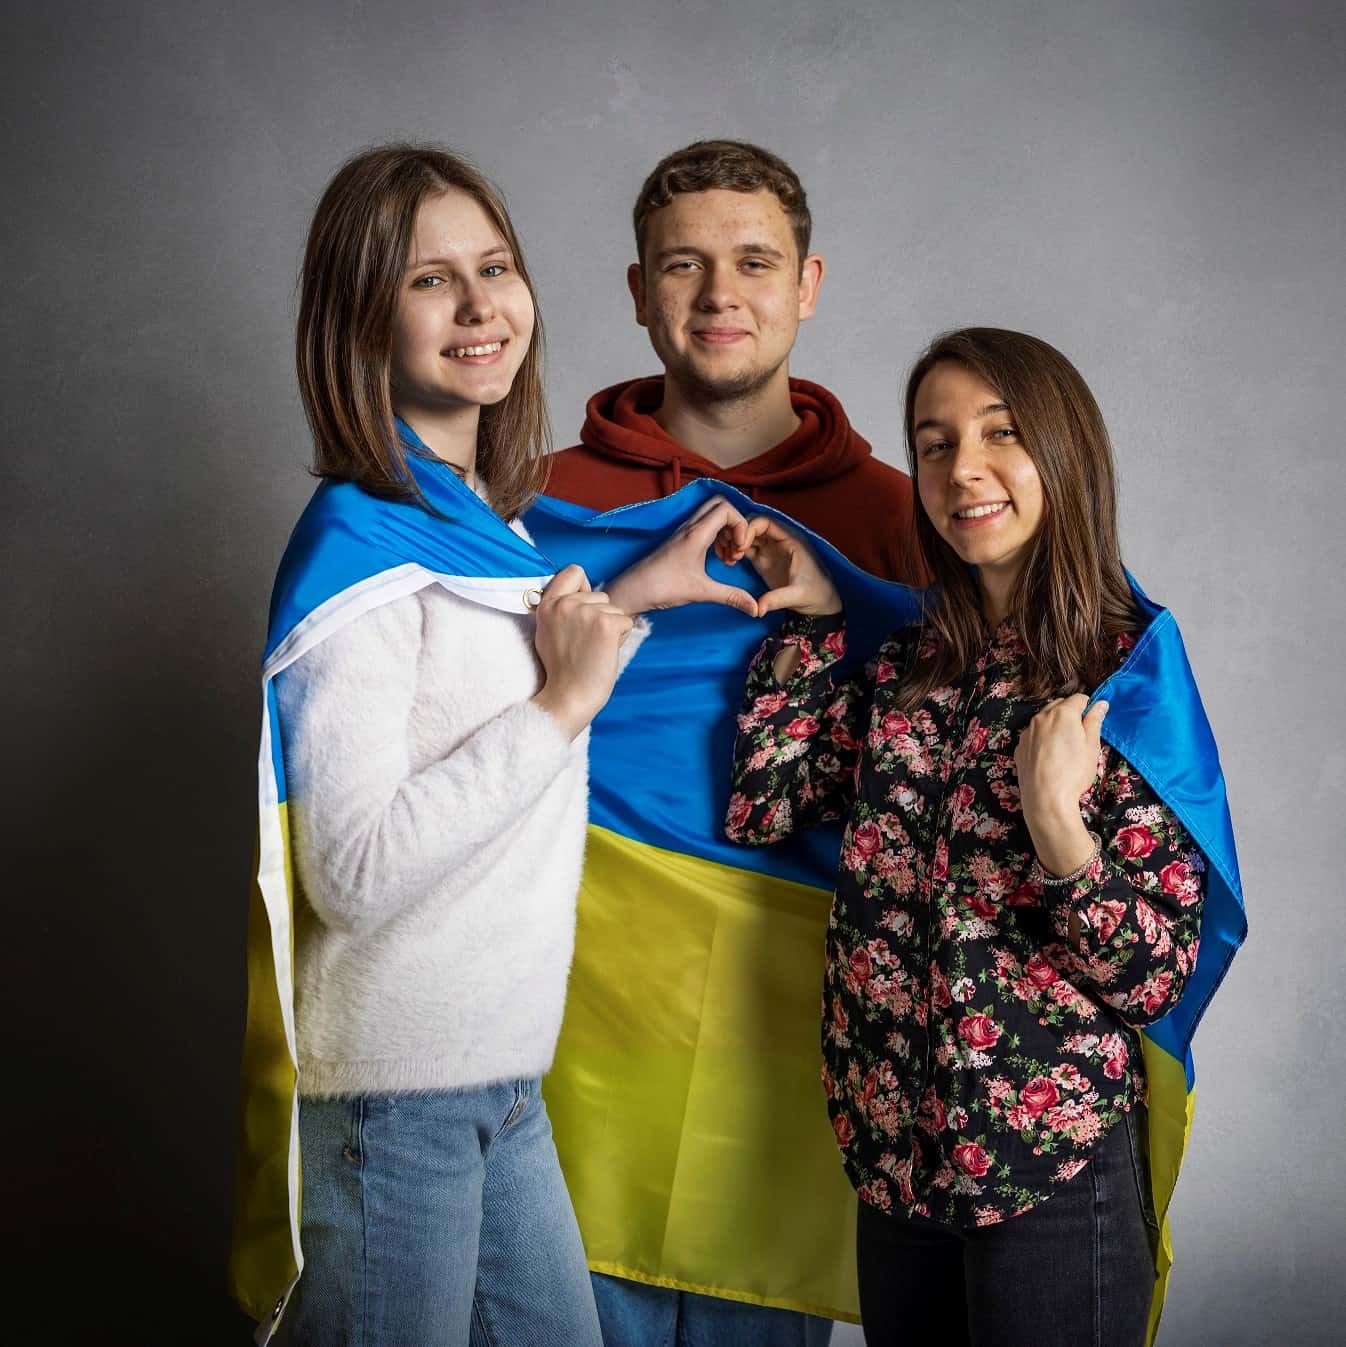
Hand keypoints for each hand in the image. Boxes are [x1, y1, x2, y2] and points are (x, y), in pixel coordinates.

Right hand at [531, 564, 633, 738]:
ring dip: (610, 628)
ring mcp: (586, 612)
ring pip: (614, 609)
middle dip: (599, 616)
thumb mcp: (548, 630)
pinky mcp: (606, 624)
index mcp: (547, 604)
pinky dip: (621, 638)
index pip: (573, 571)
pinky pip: (626, 622)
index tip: (580, 610)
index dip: (583, 588)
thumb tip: (580, 592)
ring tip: (592, 650)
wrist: (569, 697)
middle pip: (600, 594)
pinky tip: (604, 653)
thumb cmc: (563, 670)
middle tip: (584, 643)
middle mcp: (565, 603)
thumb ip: (560, 608)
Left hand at [605, 496, 756, 616]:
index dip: (741, 525)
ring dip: (726, 532)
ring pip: (712, 516)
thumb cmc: (662, 587)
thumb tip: (755, 609)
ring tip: (729, 557)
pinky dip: (716, 538)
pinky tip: (717, 559)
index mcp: (696, 533)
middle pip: (720, 506)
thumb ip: (731, 597)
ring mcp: (683, 532)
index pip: (727, 508)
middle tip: (737, 549)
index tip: (741, 549)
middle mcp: (690, 527)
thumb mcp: (701, 592)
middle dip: (736, 525)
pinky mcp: (680, 541)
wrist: (632, 590)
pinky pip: (704, 527)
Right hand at [716, 515, 841, 616]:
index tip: (740, 545)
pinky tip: (729, 562)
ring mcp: (770, 550)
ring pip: (748, 535)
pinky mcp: (763, 560)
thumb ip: (777, 599)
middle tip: (730, 551)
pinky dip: (736, 551)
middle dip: (739, 534)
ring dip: (735, 542)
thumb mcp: (797, 596)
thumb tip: (758, 608)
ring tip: (728, 558)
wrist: (819, 604)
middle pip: (754, 525)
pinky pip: (746, 548)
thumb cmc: (815, 595)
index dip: (750, 529)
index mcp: (791, 540)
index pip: (766, 522)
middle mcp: (779, 541)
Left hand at [1015, 694, 1108, 877]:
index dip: (1089, 708)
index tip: (1093, 721)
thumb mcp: (1092, 745)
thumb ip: (1094, 721)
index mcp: (1062, 713)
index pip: (1079, 699)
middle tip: (1081, 735)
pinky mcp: (1019, 747)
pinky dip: (1042, 738)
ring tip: (1065, 748)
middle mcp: (1041, 717)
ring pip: (1044, 720)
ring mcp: (1027, 732)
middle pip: (1059, 706)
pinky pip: (1033, 735)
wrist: (1046, 799)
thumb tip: (1100, 704)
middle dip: (1071, 714)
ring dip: (1055, 725)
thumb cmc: (1074, 772)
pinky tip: (1050, 757)